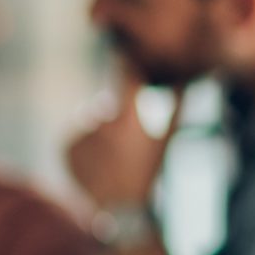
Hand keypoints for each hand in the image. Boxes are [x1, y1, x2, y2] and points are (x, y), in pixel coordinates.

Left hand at [64, 63, 182, 212]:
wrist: (120, 209)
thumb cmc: (149, 172)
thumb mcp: (167, 139)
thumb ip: (177, 105)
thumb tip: (189, 75)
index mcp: (127, 121)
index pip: (126, 76)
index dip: (126, 59)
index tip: (124, 45)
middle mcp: (99, 125)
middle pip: (107, 106)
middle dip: (116, 117)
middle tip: (125, 145)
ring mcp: (80, 137)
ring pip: (91, 122)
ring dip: (100, 133)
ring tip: (111, 159)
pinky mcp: (65, 147)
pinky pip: (76, 136)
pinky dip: (85, 145)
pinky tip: (96, 164)